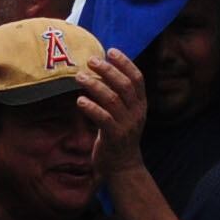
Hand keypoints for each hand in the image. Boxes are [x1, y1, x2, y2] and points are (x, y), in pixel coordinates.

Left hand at [78, 44, 150, 170]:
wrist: (123, 167)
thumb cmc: (119, 136)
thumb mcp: (124, 114)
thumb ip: (117, 96)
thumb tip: (100, 72)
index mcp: (140, 104)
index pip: (137, 78)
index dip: (125, 63)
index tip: (110, 51)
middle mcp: (137, 113)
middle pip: (124, 85)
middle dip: (107, 70)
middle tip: (90, 61)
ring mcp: (127, 125)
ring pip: (112, 99)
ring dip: (95, 86)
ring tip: (79, 77)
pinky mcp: (115, 137)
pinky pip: (103, 118)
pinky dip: (91, 107)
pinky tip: (80, 101)